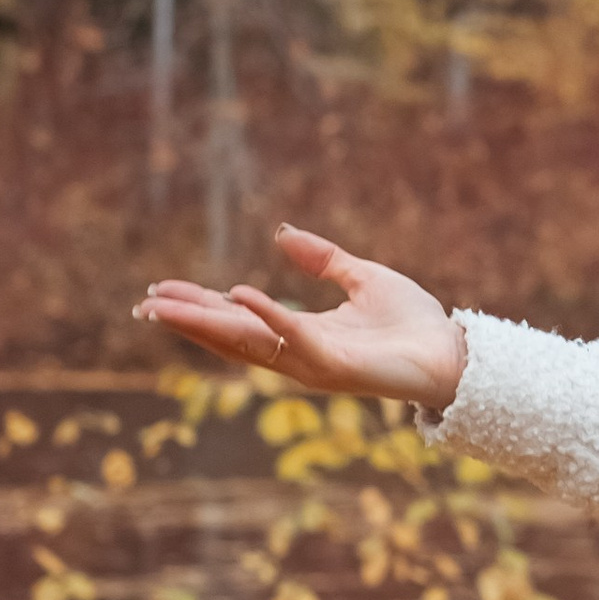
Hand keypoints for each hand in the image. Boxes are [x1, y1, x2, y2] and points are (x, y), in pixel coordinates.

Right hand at [134, 224, 467, 411]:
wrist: (453, 352)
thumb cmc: (414, 324)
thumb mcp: (362, 278)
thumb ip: (323, 259)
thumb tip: (281, 235)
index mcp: (301, 332)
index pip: (239, 318)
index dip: (200, 305)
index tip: (161, 292)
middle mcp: (298, 352)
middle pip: (230, 335)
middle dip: (187, 320)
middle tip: (145, 305)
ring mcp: (312, 361)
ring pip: (247, 341)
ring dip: (205, 323)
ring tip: (165, 306)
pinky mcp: (333, 364)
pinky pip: (293, 336)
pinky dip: (267, 315)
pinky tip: (238, 294)